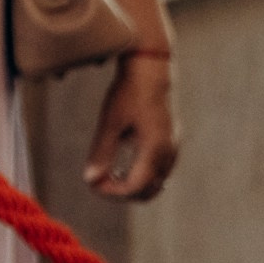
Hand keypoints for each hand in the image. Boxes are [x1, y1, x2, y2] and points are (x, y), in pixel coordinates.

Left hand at [85, 55, 178, 199]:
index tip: (92, 185)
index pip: (134, 187)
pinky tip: (122, 166)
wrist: (150, 70)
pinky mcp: (171, 142)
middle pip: (148, 191)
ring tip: (107, 175)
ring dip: (133, 186)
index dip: (112, 192)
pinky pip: (160, 171)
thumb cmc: (128, 92)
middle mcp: (168, 153)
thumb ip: (102, 152)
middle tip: (98, 183)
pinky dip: (141, 176)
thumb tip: (90, 179)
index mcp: (154, 150)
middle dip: (122, 193)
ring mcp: (173, 148)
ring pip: (156, 183)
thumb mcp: (110, 121)